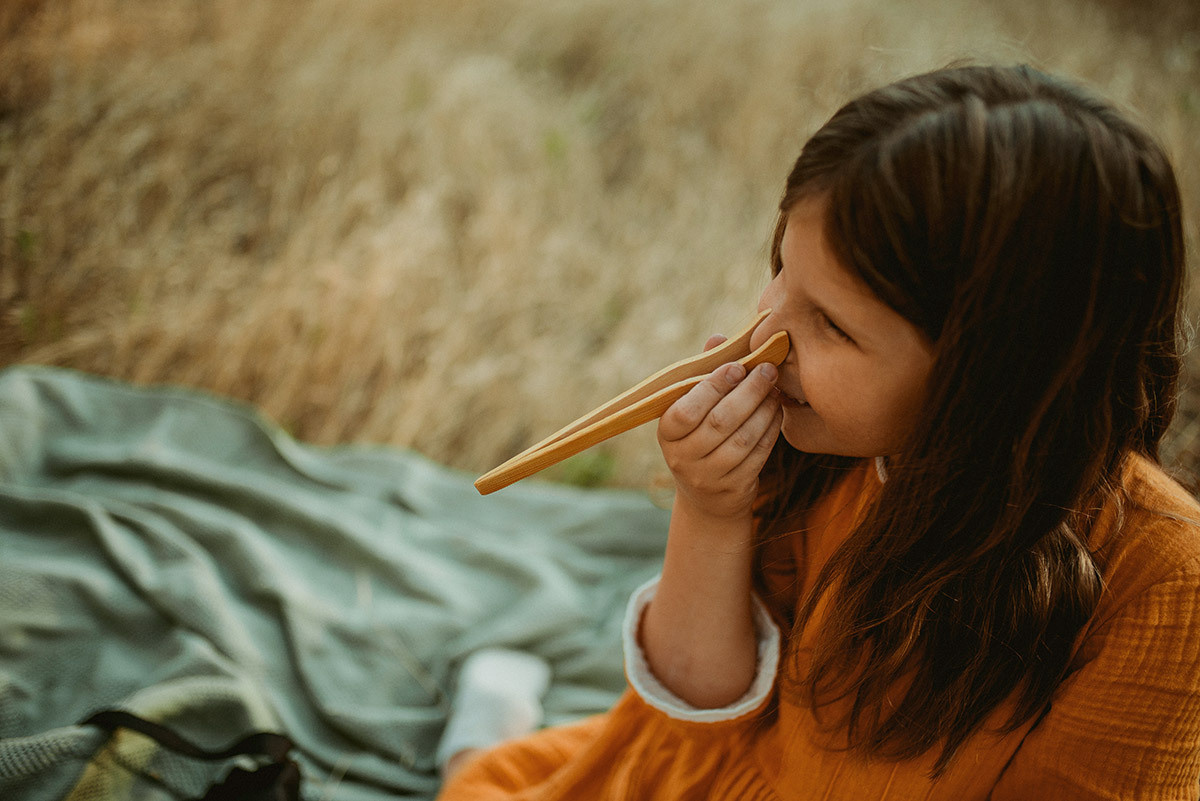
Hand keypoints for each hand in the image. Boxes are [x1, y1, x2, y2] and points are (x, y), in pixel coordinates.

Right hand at [657, 334, 782, 521]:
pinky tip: (777, 411)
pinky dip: (771, 429)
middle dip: (748, 392)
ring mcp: (708, 477)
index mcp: (667, 434)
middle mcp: (682, 458)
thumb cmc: (699, 438)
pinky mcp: (734, 488)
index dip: (713, 387)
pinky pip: (758, 454)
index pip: (686, 411)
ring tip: (775, 389)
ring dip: (764, 409)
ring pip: (743, 438)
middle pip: (719, 422)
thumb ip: (703, 375)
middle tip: (767, 370)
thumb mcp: (692, 410)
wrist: (707, 498)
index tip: (737, 366)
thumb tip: (718, 338)